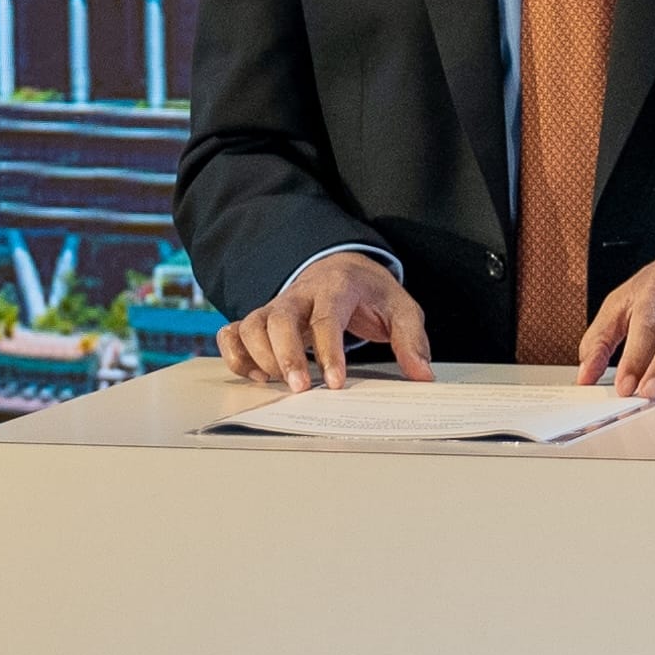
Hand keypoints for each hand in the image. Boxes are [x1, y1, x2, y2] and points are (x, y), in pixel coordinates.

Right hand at [214, 251, 433, 391]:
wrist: (342, 266)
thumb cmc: (369, 292)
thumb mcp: (400, 308)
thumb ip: (411, 339)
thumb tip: (422, 374)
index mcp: (336, 287)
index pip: (328, 317)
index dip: (330, 352)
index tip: (336, 383)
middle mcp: (300, 294)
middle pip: (279, 318)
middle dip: (285, 355)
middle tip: (301, 389)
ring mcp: (276, 305)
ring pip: (250, 324)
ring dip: (258, 356)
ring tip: (277, 383)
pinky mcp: (261, 319)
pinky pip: (233, 332)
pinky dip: (235, 355)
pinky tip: (256, 375)